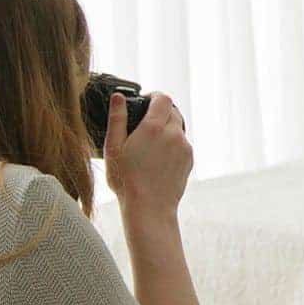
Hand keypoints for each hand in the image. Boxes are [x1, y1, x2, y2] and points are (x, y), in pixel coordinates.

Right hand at [103, 91, 191, 214]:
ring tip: (149, 146)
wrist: (149, 208)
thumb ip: (117, 119)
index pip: (163, 98)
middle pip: (172, 111)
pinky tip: (158, 159)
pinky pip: (182, 144)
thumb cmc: (127, 181)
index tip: (145, 101)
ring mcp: (184, 148)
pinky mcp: (189, 160)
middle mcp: (174, 134)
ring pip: (178, 129)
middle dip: (160, 113)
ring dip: (166, 130)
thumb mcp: (114, 148)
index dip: (154, 96)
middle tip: (144, 126)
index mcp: (154, 127)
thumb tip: (118, 98)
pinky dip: (172, 145)